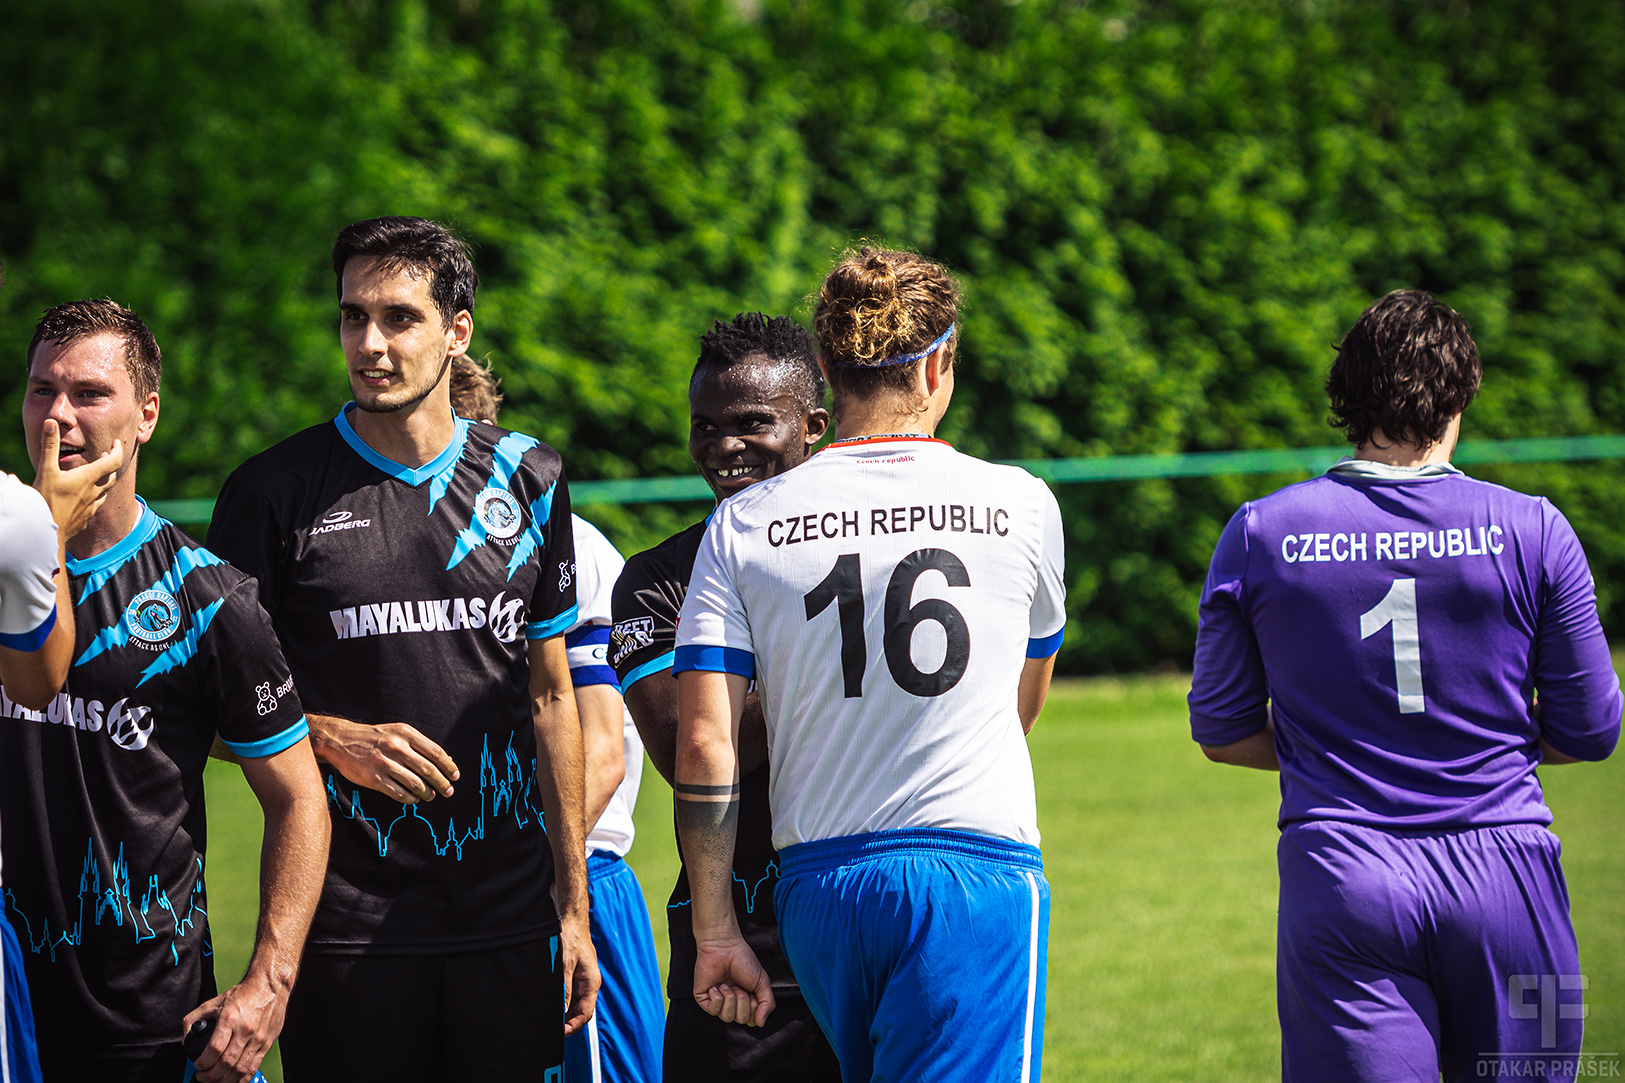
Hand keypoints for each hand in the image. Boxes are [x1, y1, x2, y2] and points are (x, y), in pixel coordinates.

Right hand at [32, 420, 120, 538]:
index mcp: (88, 478)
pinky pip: (94, 506)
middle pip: (111, 476)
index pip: (113, 461)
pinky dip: (93, 498)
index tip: (117, 442)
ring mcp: (90, 507)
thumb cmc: (45, 500)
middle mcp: (94, 492)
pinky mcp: (84, 519)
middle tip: (105, 455)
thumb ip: (50, 445)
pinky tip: (84, 498)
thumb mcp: (46, 469)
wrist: (45, 533)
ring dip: (102, 481)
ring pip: (103, 492)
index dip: (118, 450)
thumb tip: (51, 422)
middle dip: (110, 464)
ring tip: (94, 475)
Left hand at [182, 973, 285, 1082]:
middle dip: (211, 1076)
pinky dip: (242, 1079)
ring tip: (215, 1081)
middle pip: (227, 1063)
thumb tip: (185, 1039)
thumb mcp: (214, 1001)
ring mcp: (258, 1038)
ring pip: (241, 1069)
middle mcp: (246, 1030)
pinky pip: (254, 1067)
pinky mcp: (267, 1043)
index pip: (214, 1049)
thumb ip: (194, 1019)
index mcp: (230, 1018)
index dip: (203, 1063)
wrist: (270, 986)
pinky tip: (233, 1080)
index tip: (197, 1066)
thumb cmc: (244, 994)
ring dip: (225, 1081)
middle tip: (203, 1077)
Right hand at [310, 716, 458, 802]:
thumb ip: (420, 745)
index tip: (455, 776)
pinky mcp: (373, 778)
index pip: (435, 752)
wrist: (341, 740)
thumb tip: (447, 760)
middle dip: (442, 783)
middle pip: (427, 769)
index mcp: (405, 733)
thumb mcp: (398, 732)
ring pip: (415, 783)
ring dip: (427, 793)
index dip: (448, 766)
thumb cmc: (375, 737)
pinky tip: (413, 799)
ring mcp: (384, 763)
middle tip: (449, 791)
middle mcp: (396, 747)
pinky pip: (398, 793)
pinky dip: (410, 798)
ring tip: (431, 796)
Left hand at [558, 909, 600, 1035]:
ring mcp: (583, 979)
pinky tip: (550, 1003)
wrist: (571, 920)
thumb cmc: (570, 938)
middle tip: (550, 1029)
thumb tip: (561, 1012)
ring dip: (564, 1012)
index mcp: (591, 983)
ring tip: (548, 1018)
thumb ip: (564, 989)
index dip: (573, 1027)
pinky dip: (562, 1001)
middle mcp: (589, 983)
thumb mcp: (565, 965)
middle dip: (568, 1022)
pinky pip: (571, 994)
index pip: (585, 1013)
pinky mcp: (576, 974)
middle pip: (581, 1011)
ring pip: (575, 1003)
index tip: (559, 1034)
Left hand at [693, 931, 774, 1026]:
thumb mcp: (762, 982)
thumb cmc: (743, 960)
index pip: (752, 1020)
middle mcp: (732, 1004)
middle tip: (739, 985)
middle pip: (741, 1019)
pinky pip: (713, 1011)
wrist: (724, 947)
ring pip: (727, 1017)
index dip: (755, 1008)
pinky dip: (717, 998)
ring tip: (728, 984)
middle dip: (743, 1001)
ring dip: (730, 998)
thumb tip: (762, 1023)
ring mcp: (718, 1002)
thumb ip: (768, 1004)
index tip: (752, 992)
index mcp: (746, 1001)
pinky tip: (717, 986)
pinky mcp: (704, 999)